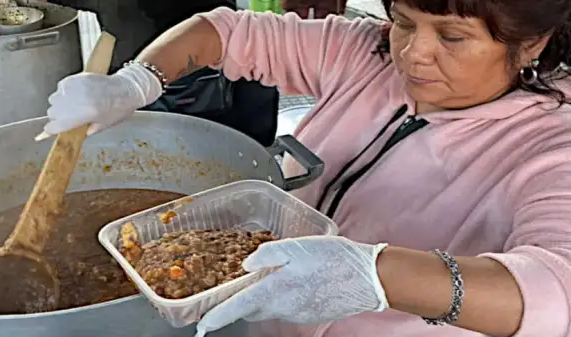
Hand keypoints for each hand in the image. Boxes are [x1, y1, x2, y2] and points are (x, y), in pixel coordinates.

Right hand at [41, 63, 163, 137]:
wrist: (125, 89)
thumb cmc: (116, 109)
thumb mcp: (100, 126)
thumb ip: (81, 131)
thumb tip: (67, 134)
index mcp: (83, 115)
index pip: (55, 125)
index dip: (52, 129)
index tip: (52, 129)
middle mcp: (76, 101)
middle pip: (51, 112)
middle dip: (57, 116)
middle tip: (68, 116)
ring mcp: (75, 88)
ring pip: (53, 99)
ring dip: (59, 103)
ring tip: (73, 103)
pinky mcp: (75, 78)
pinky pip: (60, 87)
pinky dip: (64, 92)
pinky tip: (76, 94)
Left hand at [194, 237, 388, 336]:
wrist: (369, 278)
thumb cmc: (334, 258)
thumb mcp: (297, 246)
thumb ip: (267, 253)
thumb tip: (245, 264)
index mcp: (275, 290)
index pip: (236, 306)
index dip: (216, 316)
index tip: (201, 324)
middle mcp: (283, 307)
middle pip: (249, 308)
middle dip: (235, 303)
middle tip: (226, 290)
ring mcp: (297, 314)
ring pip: (267, 308)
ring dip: (258, 298)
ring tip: (257, 281)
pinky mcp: (309, 314)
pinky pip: (284, 308)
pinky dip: (277, 298)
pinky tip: (287, 282)